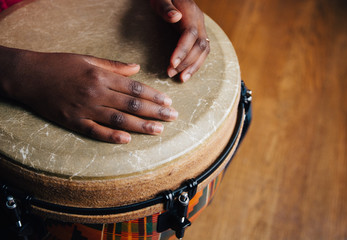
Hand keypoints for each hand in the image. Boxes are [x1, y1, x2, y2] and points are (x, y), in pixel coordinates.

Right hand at [0, 47, 177, 143]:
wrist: (29, 76)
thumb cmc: (60, 64)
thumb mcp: (88, 59)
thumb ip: (115, 66)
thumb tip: (137, 69)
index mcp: (102, 77)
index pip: (135, 88)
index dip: (153, 95)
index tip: (168, 101)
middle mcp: (97, 93)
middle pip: (132, 105)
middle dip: (155, 111)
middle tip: (173, 117)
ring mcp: (85, 109)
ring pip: (118, 119)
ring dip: (140, 125)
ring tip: (158, 130)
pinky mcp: (73, 121)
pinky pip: (94, 131)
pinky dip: (110, 136)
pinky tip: (127, 140)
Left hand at [150, 0, 209, 81]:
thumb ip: (166, 7)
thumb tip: (175, 17)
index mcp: (190, 12)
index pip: (191, 34)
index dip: (183, 50)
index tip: (172, 63)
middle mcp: (199, 21)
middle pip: (200, 45)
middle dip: (187, 62)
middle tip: (171, 73)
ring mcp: (201, 28)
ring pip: (204, 51)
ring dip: (193, 66)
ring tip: (181, 79)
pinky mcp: (198, 35)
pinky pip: (202, 52)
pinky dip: (195, 64)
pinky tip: (186, 73)